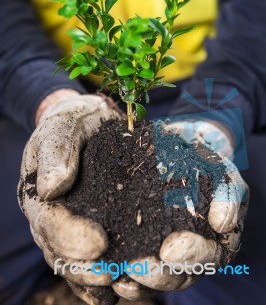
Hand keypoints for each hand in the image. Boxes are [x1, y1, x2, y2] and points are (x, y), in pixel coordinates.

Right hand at [18, 92, 119, 304]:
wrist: (88, 123)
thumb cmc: (72, 124)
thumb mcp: (61, 128)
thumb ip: (55, 153)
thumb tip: (51, 189)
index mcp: (41, 197)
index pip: (50, 224)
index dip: (71, 238)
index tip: (99, 242)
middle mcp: (54, 220)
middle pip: (63, 255)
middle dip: (87, 270)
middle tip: (113, 274)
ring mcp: (75, 228)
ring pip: (80, 265)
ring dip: (101, 282)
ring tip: (127, 287)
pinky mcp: (98, 228)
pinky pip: (98, 261)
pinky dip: (109, 281)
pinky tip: (127, 289)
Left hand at [111, 120, 248, 298]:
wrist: (179, 144)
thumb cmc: (204, 160)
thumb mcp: (221, 171)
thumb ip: (227, 194)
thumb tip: (222, 224)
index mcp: (214, 240)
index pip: (207, 258)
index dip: (190, 258)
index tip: (169, 250)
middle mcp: (187, 253)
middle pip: (177, 276)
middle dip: (158, 274)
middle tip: (137, 265)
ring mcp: (161, 251)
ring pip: (151, 277)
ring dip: (133, 277)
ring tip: (116, 270)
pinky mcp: (136, 241)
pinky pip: (127, 262)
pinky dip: (116, 266)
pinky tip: (102, 262)